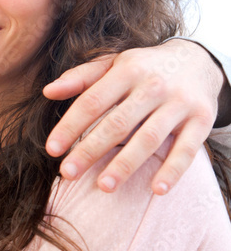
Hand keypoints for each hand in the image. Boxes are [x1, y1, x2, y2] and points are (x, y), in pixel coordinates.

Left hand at [43, 40, 223, 194]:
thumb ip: (81, 78)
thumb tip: (48, 92)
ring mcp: (179, 103)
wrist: (198, 60)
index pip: (93, 101)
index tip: (51, 150)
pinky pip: (187, 149)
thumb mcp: (114, 64)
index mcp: (127, 70)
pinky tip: (156, 190)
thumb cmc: (144, 68)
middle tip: (68, 174)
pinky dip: (173, 171)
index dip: (70, 126)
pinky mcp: (202, 119)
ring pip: (149, 138)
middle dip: (90, 150)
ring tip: (103, 186)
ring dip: (125, 164)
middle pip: (117, 123)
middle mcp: (153, 85)